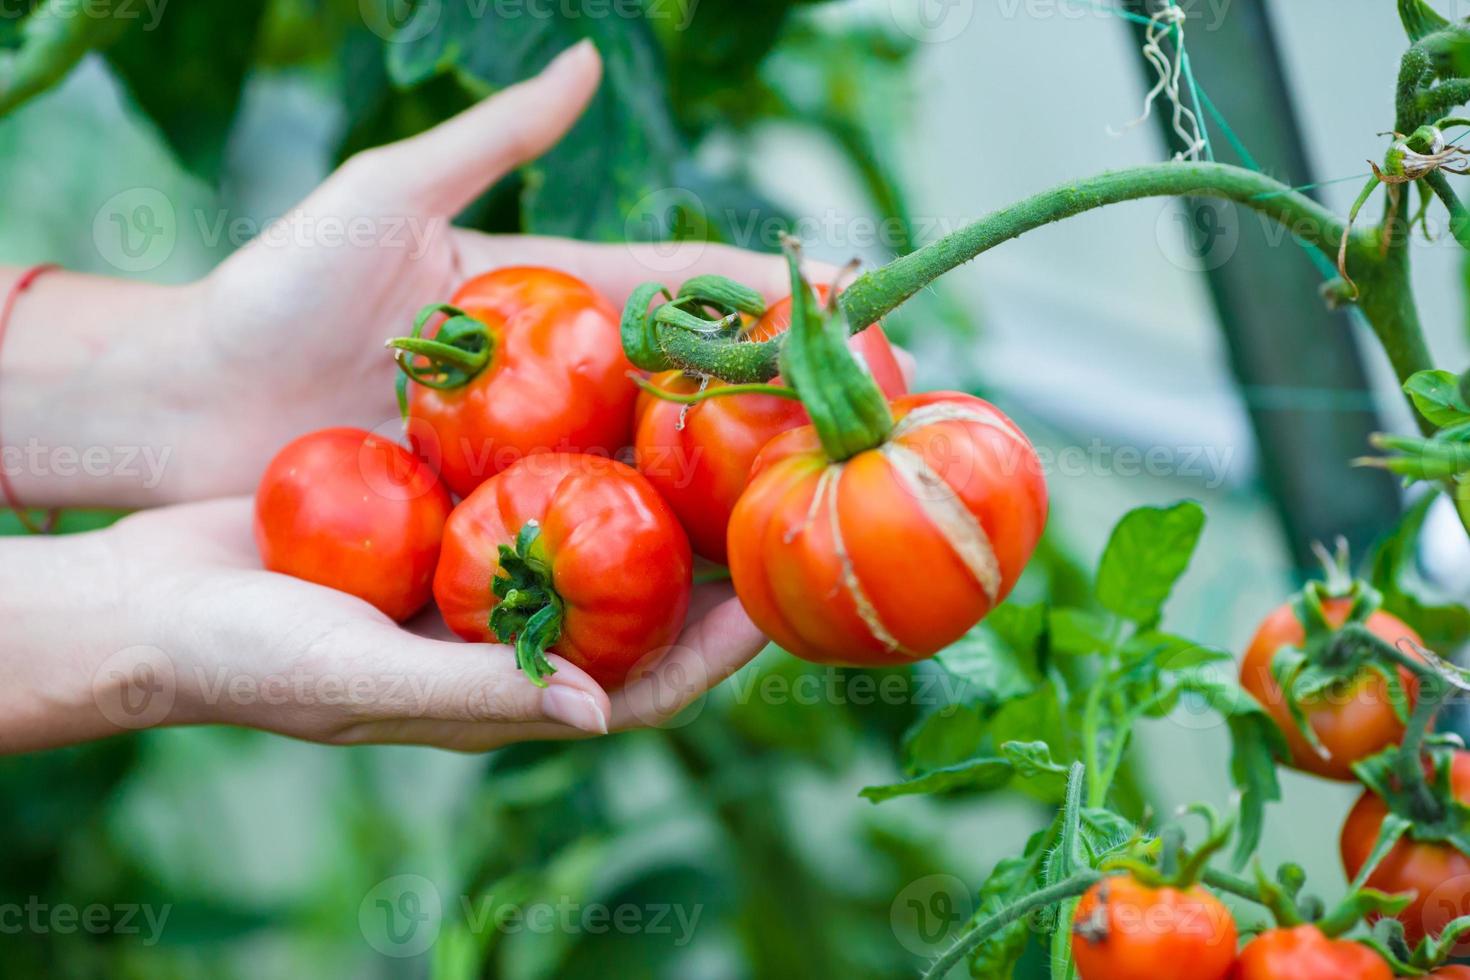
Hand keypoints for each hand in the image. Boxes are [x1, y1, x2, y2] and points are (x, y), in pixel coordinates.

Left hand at [1, 40, 813, 509]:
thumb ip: (491, 136)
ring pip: (658, 474)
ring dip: (740, 490)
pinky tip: (722, 574)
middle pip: (692, 391)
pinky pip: (593, 538)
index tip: (858, 294)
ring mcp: (530, 457)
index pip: (684, 289)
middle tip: (875, 420)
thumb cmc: (276, 290)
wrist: (185, 404)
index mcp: (548, 299)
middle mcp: (556, 384)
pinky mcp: (494, 522)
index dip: (769, 291)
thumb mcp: (385, 194)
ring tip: (830, 508)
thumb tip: (592, 61)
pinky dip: (658, 551)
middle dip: (784, 402)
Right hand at [3, 498, 764, 753]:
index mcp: (507, 694)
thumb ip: (478, 693)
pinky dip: (573, 450)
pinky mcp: (445, 520)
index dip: (720, 649)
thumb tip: (599, 709)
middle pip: (641, 604)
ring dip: (655, 493)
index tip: (785, 599)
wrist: (153, 598)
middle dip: (710, 560)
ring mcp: (481, 576)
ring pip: (596, 536)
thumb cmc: (248, 661)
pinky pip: (531, 485)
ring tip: (720, 434)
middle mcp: (511, 638)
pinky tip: (612, 396)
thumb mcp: (361, 681)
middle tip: (778, 494)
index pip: (645, 685)